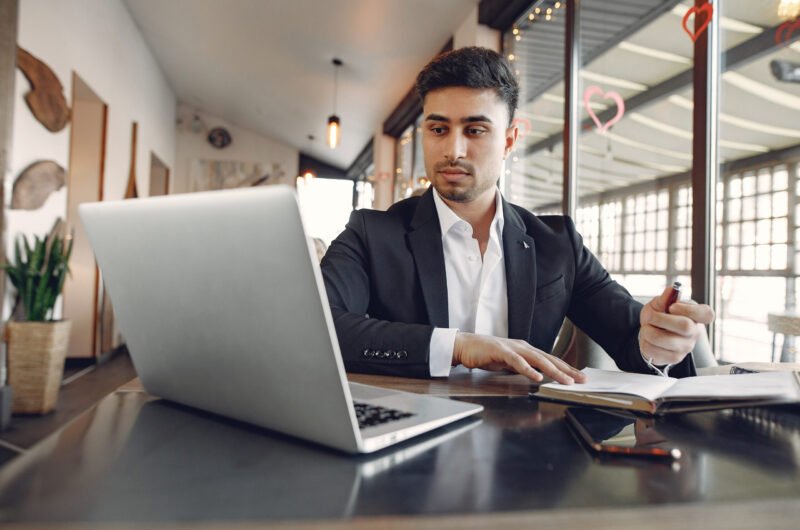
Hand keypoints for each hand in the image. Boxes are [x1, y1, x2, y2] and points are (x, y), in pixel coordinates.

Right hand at [452, 332, 585, 384]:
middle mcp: (523, 347)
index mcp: (526, 350)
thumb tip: (537, 376)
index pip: (550, 360)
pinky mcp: (501, 351)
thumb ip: (523, 367)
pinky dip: (528, 369)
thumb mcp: (510, 363)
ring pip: (537, 360)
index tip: (580, 378)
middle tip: (581, 380)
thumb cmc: (486, 354)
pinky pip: (517, 361)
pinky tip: (537, 377)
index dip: (566, 368)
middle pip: (549, 359)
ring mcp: (512, 348)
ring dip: (553, 370)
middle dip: (567, 370)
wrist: (465, 346)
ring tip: (565, 380)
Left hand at [639, 286, 714, 365]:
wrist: (652, 333)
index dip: (689, 309)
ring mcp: (686, 347)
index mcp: (696, 316)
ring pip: (662, 338)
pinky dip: (645, 342)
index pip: (707, 314)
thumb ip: (665, 298)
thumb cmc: (659, 315)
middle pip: (685, 326)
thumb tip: (671, 289)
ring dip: (647, 330)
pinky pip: (653, 350)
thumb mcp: (659, 304)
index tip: (673, 306)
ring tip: (647, 327)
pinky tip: (649, 340)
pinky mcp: (675, 358)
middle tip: (651, 316)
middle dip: (660, 319)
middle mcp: (695, 332)